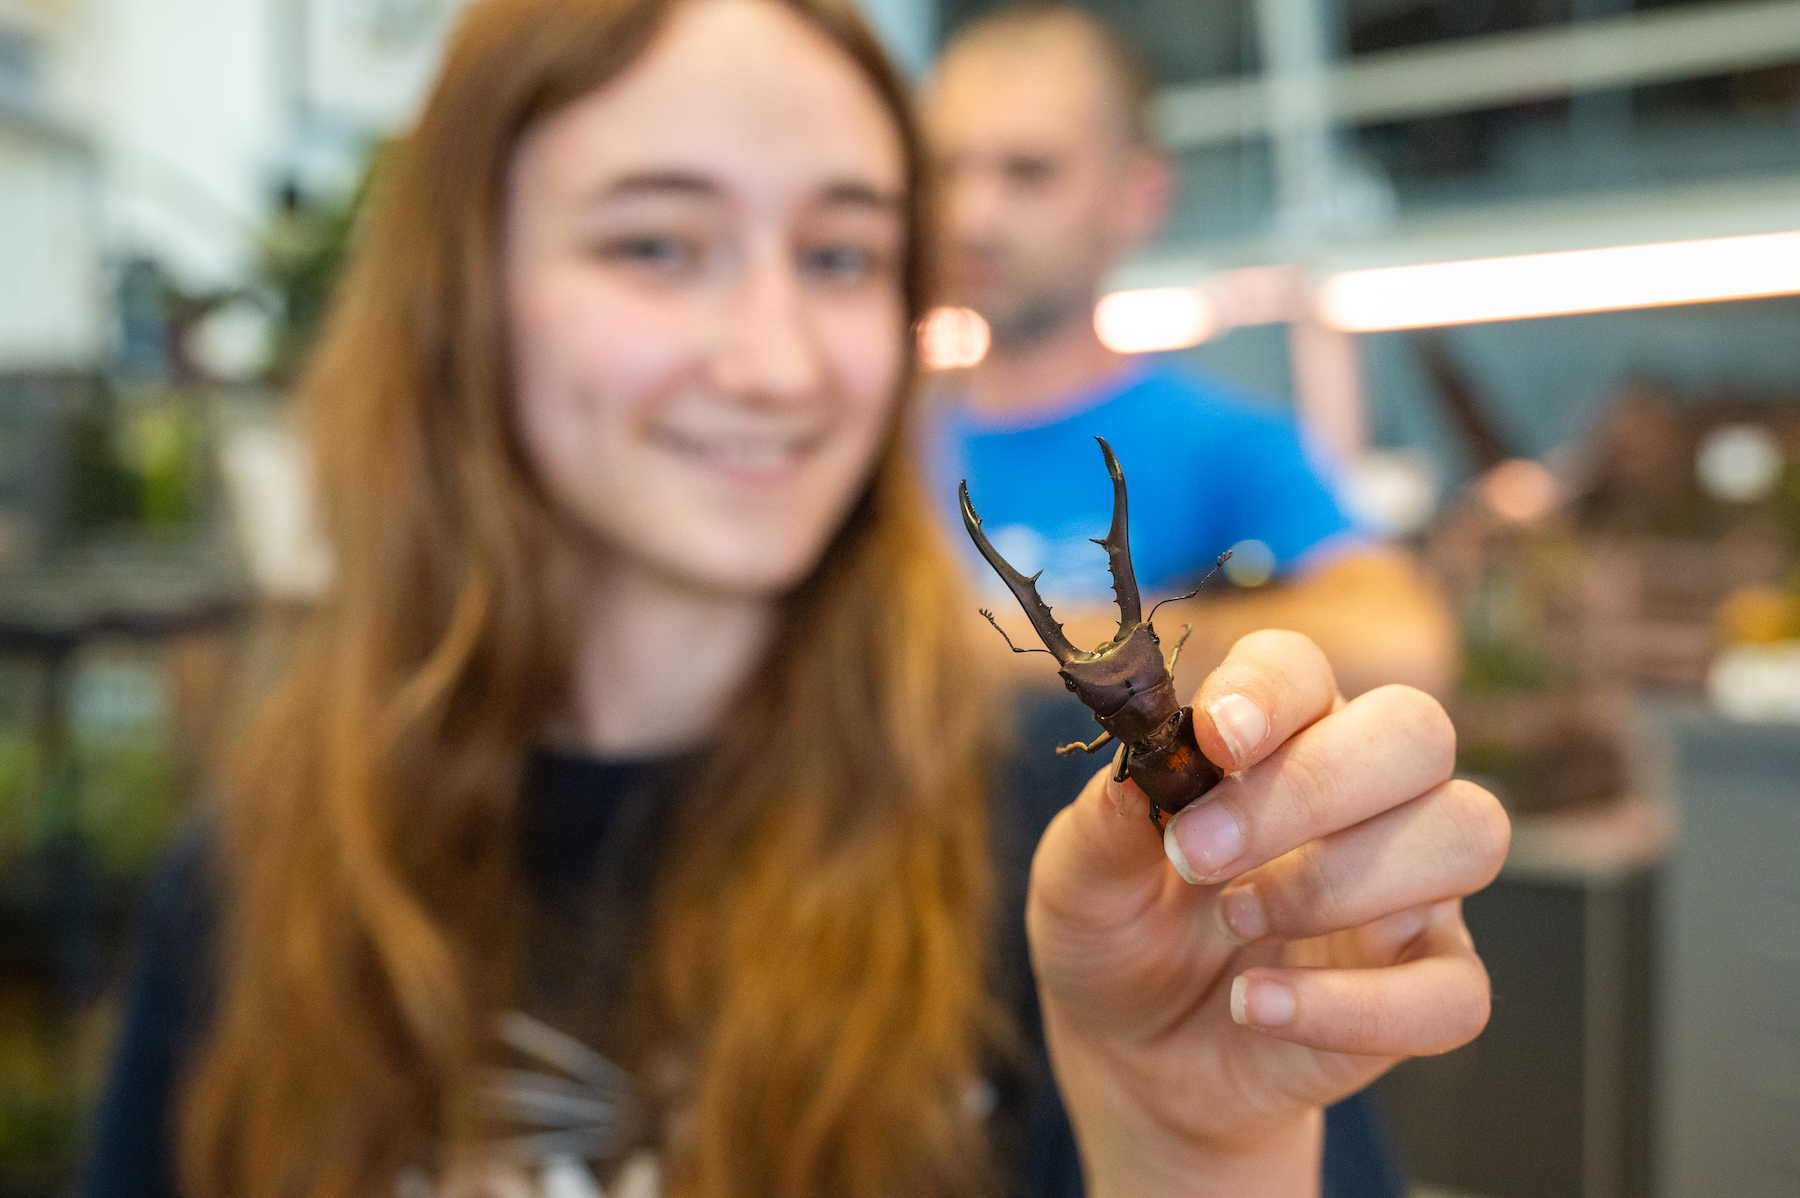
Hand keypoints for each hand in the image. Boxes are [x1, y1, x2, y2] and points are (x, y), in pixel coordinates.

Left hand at [1026, 630, 1508, 1197]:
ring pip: (1466, 834)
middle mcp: (1364, 793)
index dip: (1270, 692)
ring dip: (1345, 879)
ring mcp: (1410, 889)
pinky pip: (1455, 991)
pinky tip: (1259, 1008)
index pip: (1303, 671)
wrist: (1131, 1055)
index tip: (1216, 736)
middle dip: (1313, 787)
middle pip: (1414, 732)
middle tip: (1200, 854)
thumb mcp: (1077, 881)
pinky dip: (1357, 1007)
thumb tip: (1130, 773)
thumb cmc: (1116, 933)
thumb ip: (1103, 824)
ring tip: (1236, 922)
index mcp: (1277, 735)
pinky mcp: (1427, 985)